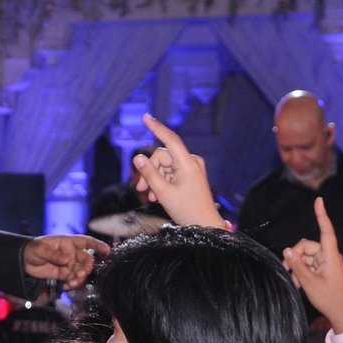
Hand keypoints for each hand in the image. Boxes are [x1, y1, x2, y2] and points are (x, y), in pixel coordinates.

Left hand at [22, 235, 109, 288]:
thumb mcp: (40, 249)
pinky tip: (66, 287)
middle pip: (86, 260)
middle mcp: (71, 253)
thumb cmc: (31, 249)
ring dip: (79, 279)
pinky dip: (72, 284)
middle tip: (80, 275)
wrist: (22, 261)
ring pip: (80, 272)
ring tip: (71, 284)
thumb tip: (67, 260)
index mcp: (67, 242)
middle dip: (86, 268)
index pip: (86, 242)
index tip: (107, 251)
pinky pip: (72, 280)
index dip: (98, 245)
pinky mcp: (63, 274)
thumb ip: (54, 255)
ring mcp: (68, 264)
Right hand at [132, 113, 225, 228]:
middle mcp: (192, 161)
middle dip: (150, 171)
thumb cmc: (186, 210)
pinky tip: (158, 196)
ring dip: (155, 179)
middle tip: (140, 190)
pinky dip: (163, 181)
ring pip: (165, 166)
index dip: (156, 127)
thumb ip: (149, 174)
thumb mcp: (163, 193)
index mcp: (187, 164)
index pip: (170, 139)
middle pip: (162, 157)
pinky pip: (172, 172)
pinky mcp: (191, 175)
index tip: (145, 117)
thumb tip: (137, 157)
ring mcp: (193, 168)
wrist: (205, 224)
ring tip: (150, 196)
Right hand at [281, 198, 342, 334]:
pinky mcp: (324, 269)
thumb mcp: (309, 282)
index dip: (321, 215)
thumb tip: (287, 250)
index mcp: (331, 255)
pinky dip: (301, 273)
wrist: (341, 313)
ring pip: (305, 257)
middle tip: (288, 272)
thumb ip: (297, 265)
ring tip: (297, 284)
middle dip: (295, 257)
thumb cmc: (329, 298)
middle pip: (306, 246)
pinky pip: (308, 265)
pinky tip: (300, 284)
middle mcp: (329, 256)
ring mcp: (326, 262)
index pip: (326, 231)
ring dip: (297, 268)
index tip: (318, 200)